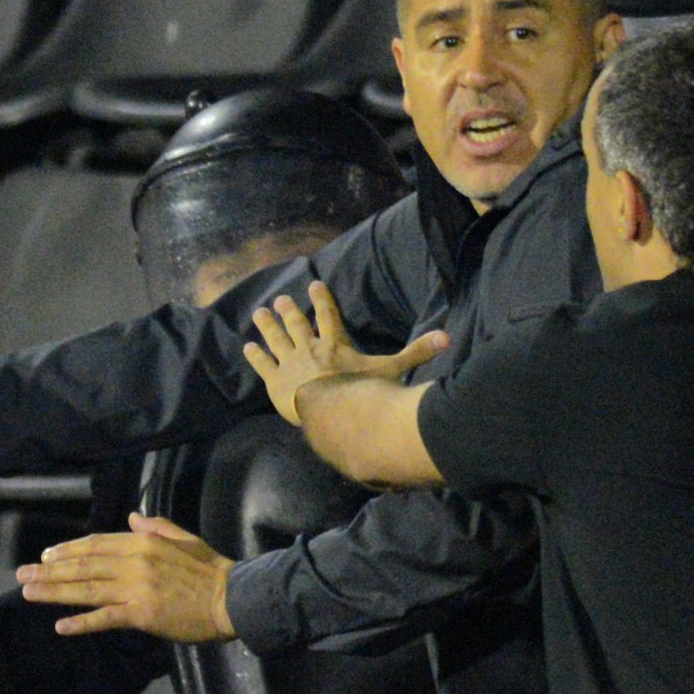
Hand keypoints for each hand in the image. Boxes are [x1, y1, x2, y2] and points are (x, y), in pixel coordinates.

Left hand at [16, 514, 234, 641]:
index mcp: (143, 542)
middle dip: (49, 571)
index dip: (67, 550)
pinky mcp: (142, 614)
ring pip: (87, 589)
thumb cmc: (211, 569)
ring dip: (55, 592)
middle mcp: (134, 562)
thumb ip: (155, 526)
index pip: (95, 544)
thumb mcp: (183, 537)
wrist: (233, 597)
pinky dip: (81, 622)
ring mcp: (136, 588)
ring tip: (29, 594)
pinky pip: (105, 618)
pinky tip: (60, 626)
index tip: (46, 557)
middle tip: (22, 575)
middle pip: (83, 565)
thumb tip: (132, 517)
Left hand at [239, 281, 446, 427]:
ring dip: (268, 325)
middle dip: (289, 310)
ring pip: (277, 339)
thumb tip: (446, 338)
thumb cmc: (361, 390)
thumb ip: (416, 353)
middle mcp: (310, 349)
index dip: (323, 300)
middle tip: (280, 298)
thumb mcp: (391, 370)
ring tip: (259, 313)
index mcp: (335, 344)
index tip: (315, 284)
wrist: (332, 408)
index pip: (329, 317)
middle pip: (298, 325)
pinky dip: (256, 356)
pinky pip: (264, 365)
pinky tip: (248, 346)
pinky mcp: (276, 381)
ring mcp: (291, 364)